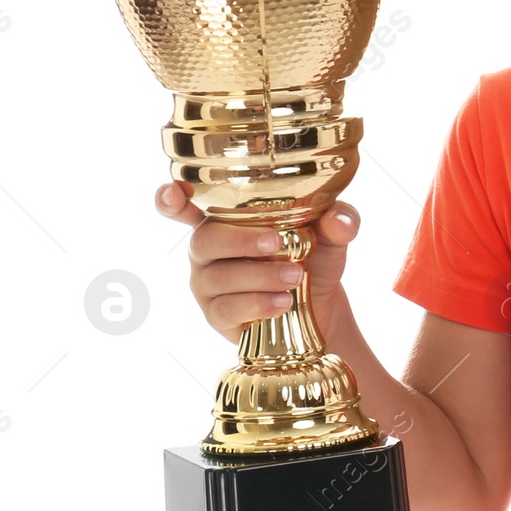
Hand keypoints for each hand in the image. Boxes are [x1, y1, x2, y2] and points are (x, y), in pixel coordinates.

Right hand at [154, 183, 360, 343]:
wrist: (321, 306)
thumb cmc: (314, 258)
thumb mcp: (330, 235)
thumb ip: (338, 220)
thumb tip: (340, 219)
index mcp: (225, 220)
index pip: (185, 207)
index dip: (170, 199)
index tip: (173, 194)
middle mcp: (208, 250)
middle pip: (204, 240)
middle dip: (240, 240)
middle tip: (278, 243)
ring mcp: (208, 285)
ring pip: (218, 276)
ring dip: (259, 275)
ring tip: (295, 277)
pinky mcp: (218, 316)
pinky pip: (227, 308)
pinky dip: (257, 303)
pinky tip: (282, 302)